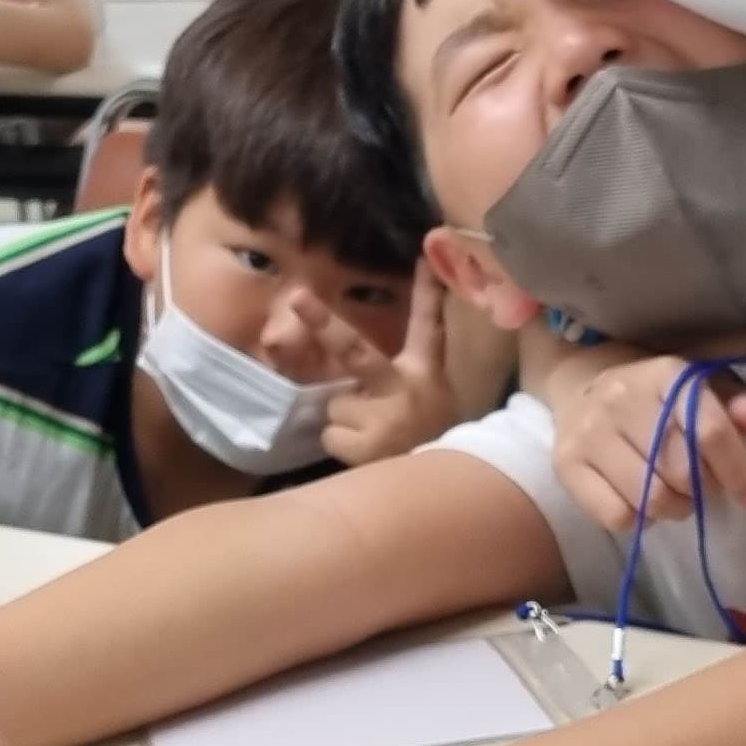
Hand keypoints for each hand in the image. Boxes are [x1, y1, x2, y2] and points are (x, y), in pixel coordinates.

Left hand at [308, 267, 456, 465]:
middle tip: (297, 297)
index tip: (423, 256)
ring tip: (374, 437)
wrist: (448, 490)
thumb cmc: (432, 440)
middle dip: (322, 323)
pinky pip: (331, 434)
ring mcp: (384, 417)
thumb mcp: (431, 400)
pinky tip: (368, 455)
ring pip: (336, 404)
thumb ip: (395, 381)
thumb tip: (345, 374)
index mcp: (425, 373)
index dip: (426, 291)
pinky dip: (342, 444)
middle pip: (355, 349)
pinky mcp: (366, 445)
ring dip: (345, 420)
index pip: (429, 325)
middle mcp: (404, 388)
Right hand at [553, 355, 745, 534]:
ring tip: (676, 495)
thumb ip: (738, 407)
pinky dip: (639, 519)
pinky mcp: (566, 465)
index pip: (710, 431)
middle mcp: (622, 399)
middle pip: (682, 471)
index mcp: (664, 375)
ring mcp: (589, 433)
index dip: (738, 470)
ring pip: (650, 499)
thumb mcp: (698, 389)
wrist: (580, 385)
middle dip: (704, 491)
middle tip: (704, 488)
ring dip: (675, 509)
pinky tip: (640, 499)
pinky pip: (616, 516)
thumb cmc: (654, 395)